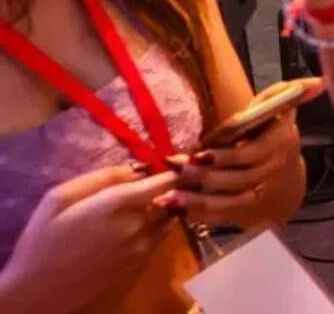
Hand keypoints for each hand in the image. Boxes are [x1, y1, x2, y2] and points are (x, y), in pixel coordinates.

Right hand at [0, 165, 181, 307]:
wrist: (38, 289)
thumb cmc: (42, 239)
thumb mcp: (60, 197)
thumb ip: (101, 178)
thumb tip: (136, 168)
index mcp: (115, 205)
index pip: (163, 181)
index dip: (175, 169)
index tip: (178, 160)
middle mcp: (136, 225)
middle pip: (167, 198)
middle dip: (165, 188)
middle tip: (154, 180)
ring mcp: (141, 247)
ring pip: (166, 218)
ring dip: (164, 206)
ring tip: (148, 200)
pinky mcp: (139, 264)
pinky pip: (159, 236)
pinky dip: (158, 225)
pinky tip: (138, 223)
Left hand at [170, 79, 323, 226]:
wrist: (285, 174)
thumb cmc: (274, 132)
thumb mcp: (282, 108)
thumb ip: (288, 93)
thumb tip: (318, 82)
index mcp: (282, 143)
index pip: (254, 153)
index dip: (227, 156)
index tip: (199, 152)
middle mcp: (273, 171)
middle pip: (239, 179)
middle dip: (205, 176)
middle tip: (176, 171)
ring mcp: (260, 194)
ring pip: (230, 201)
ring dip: (198, 201)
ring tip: (169, 199)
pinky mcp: (245, 212)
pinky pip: (223, 217)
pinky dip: (200, 215)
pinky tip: (177, 211)